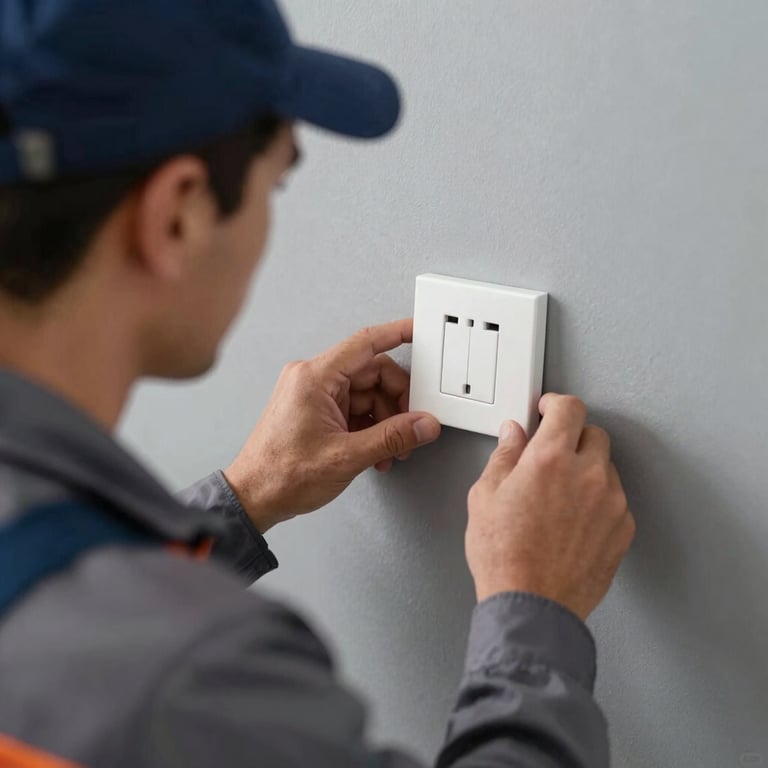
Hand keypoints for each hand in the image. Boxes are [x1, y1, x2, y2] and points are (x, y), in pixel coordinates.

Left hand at [223, 319, 440, 532]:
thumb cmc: (280, 475)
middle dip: (396, 402)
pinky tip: (376, 451)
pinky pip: (354, 409)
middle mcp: (312, 379)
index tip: (418, 331)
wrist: (254, 497)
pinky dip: (370, 429)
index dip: (397, 334)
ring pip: (367, 395)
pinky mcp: (316, 411)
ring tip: (391, 450)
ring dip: (385, 422)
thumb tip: (423, 425)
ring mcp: (313, 395)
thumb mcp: (347, 456)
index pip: (366, 343)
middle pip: (372, 374)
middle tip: (411, 425)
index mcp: (314, 377)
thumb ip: (392, 438)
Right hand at [466, 394, 634, 619]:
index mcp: (549, 459)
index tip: (548, 409)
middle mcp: (587, 475)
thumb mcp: (485, 496)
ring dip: (586, 470)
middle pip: (594, 433)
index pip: (569, 408)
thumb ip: (504, 457)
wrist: (532, 606)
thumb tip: (513, 435)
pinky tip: (573, 520)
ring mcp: (610, 503)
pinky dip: (598, 501)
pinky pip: (615, 500)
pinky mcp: (622, 530)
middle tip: (552, 453)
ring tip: (559, 495)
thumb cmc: (504, 556)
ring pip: (606, 468)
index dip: (556, 404)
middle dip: (573, 436)